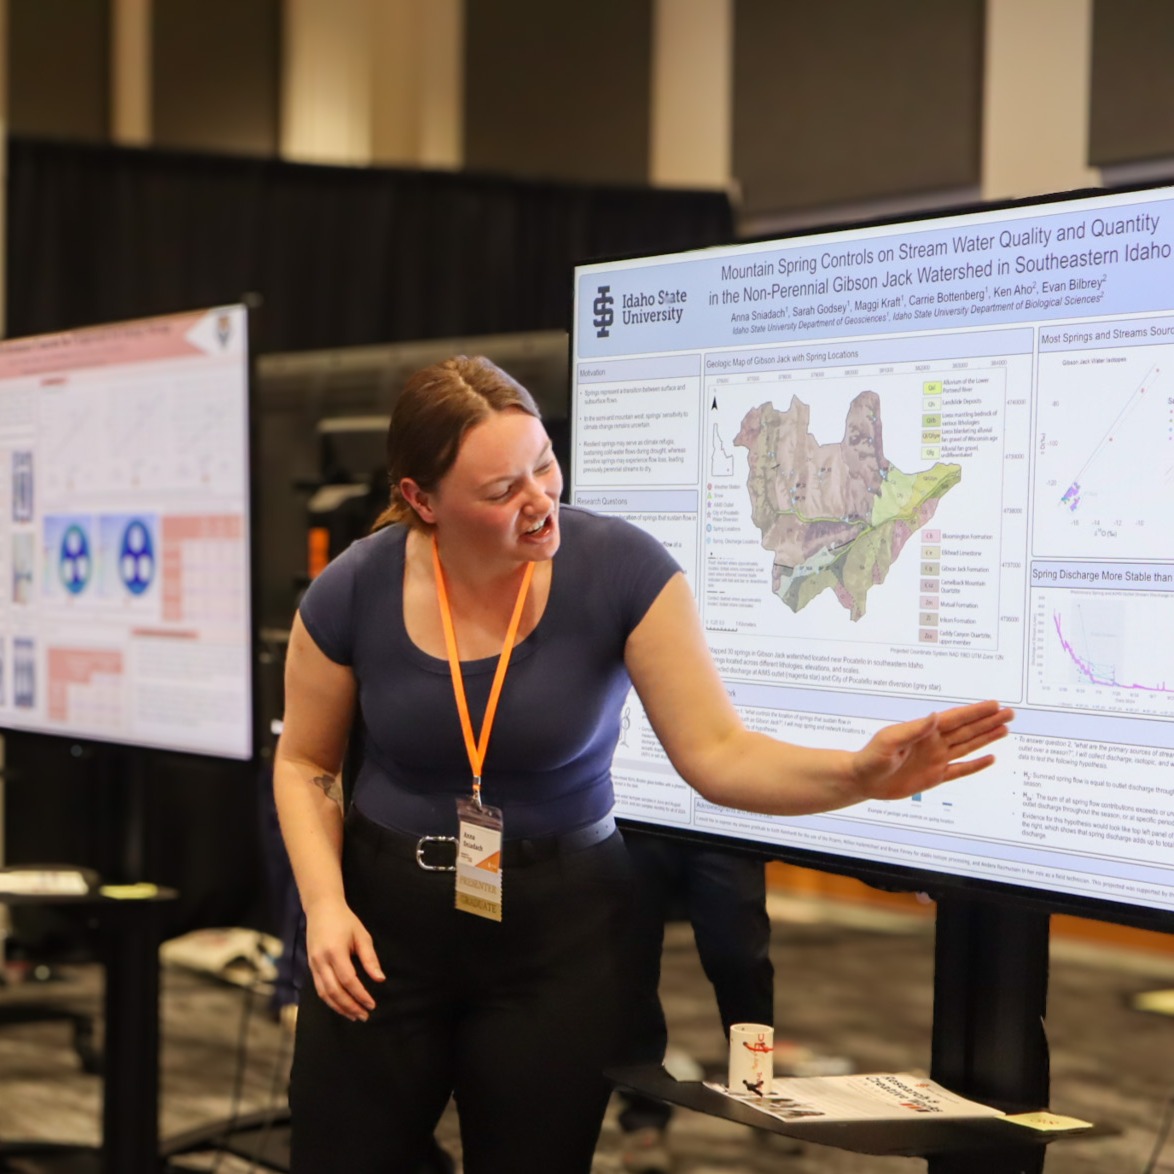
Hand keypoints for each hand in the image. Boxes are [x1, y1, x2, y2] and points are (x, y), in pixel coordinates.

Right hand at [304, 897, 384, 1020]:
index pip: (348, 980)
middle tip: (364, 1015)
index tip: (372, 1004)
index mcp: (335, 951)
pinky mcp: (311, 967)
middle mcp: (321, 961)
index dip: (360, 995)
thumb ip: (370, 958)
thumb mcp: (362, 935)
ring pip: (325, 994)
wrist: (321, 908)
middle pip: (335, 992)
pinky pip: (320, 989)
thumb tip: (380, 979)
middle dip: (350, 1007)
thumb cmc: (344, 920)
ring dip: (339, 1008)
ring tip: (354, 1015)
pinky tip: (341, 1005)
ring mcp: (313, 964)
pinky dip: (331, 1000)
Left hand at [852, 700, 1012, 801]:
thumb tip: (935, 716)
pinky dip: (976, 765)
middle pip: (967, 730)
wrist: (862, 779)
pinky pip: (960, 770)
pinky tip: (990, 758)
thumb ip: (913, 730)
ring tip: (1005, 729)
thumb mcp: (890, 741)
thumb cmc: (871, 757)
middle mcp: (934, 743)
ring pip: (968, 746)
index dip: (975, 712)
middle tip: (1009, 712)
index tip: (994, 704)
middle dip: (988, 721)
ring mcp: (936, 759)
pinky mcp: (935, 777)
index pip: (956, 719)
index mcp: (924, 731)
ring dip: (987, 738)